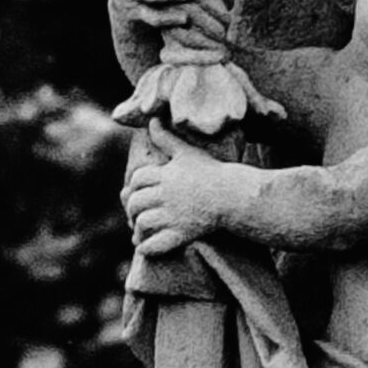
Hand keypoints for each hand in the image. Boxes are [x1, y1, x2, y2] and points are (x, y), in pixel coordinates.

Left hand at [123, 138, 246, 257]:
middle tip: (135, 214)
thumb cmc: (212, 172)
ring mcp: (174, 215)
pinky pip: (154, 245)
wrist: (235, 196)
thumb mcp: (188, 153)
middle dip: (132, 209)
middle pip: (135, 202)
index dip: (134, 186)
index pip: (137, 179)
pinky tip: (146, 244)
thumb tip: (152, 121)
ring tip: (140, 230)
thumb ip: (166, 139)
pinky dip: (145, 247)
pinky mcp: (182, 234)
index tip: (139, 192)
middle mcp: (168, 194)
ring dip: (137, 228)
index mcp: (167, 174)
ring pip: (142, 223)